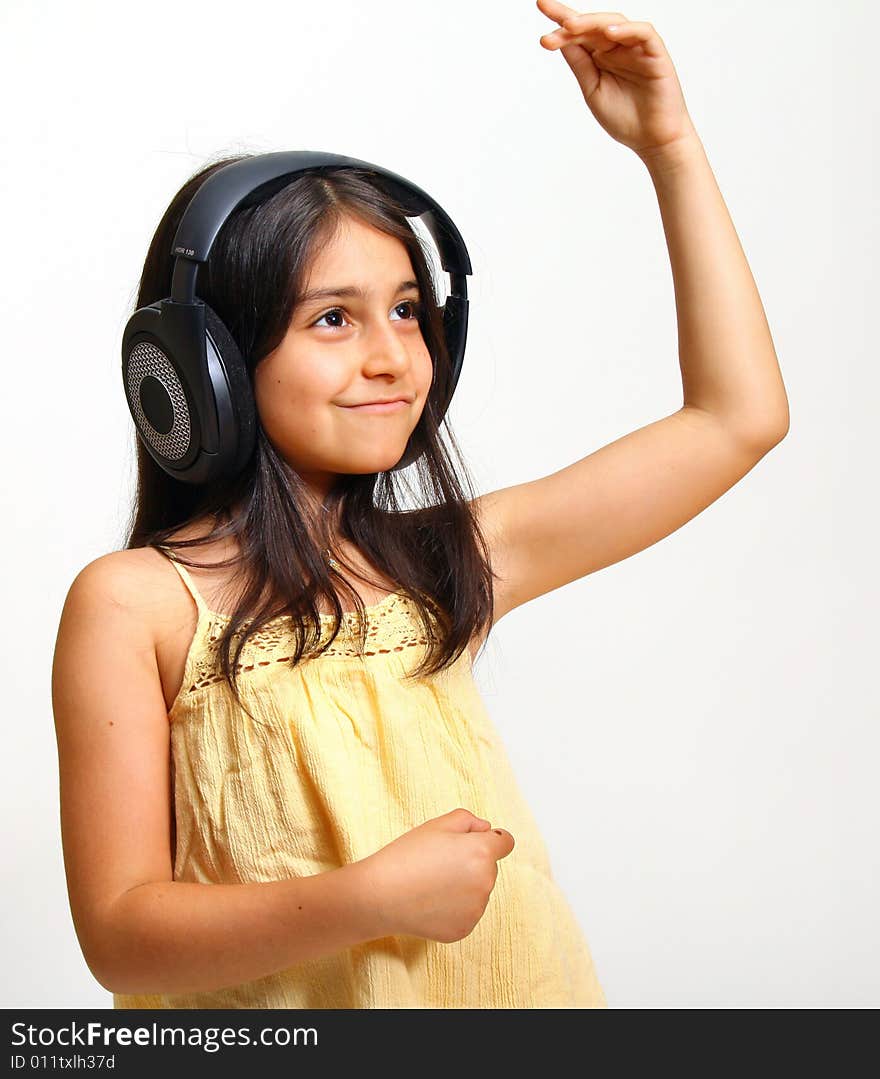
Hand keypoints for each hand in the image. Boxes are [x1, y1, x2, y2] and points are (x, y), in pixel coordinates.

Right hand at [356, 808, 515, 943]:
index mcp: (482, 853)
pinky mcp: (464, 929)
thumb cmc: (407, 855)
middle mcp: (485, 882)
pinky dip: (454, 908)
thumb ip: (469, 820)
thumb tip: (486, 829)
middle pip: (489, 868)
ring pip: (478, 891)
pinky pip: (466, 913)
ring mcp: (476, 910)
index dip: (493, 839)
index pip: (506, 842)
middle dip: (472, 863)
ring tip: (432, 883)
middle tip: (440, 862)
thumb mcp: (437, 824)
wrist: (381, 895)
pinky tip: (430, 902)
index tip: (479, 841)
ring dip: (464, 886)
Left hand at [536, 1, 699, 160]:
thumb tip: (561, 41)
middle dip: (570, 24)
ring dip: (592, 22)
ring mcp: (636, 49)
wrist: (653, 140)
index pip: (579, 33)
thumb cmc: (625, 118)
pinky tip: (609, 33)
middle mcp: (617, 47)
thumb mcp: (593, 90)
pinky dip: (627, 30)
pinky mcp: (655, 54)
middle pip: (592, 26)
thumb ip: (580, 64)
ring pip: (615, 23)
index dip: (561, 18)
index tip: (541, 5)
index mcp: (601, 56)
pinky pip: (643, 33)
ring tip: (570, 26)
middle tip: (550, 29)